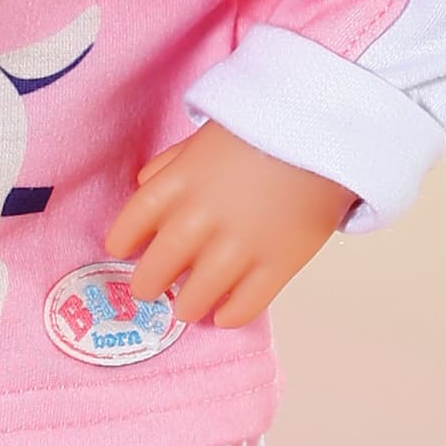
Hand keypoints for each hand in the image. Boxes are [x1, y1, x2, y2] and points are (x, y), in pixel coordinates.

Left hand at [107, 123, 354, 328]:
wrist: (325, 130)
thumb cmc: (262, 130)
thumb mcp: (205, 137)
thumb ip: (172, 164)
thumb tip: (145, 186)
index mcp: (180, 183)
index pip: (133, 222)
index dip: (122, 241)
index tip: (121, 251)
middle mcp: (202, 218)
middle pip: (158, 267)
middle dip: (147, 284)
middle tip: (149, 290)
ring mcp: (240, 245)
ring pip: (198, 294)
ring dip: (186, 306)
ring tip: (186, 307)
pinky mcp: (279, 264)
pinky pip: (247, 304)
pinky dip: (230, 315)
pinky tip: (223, 314)